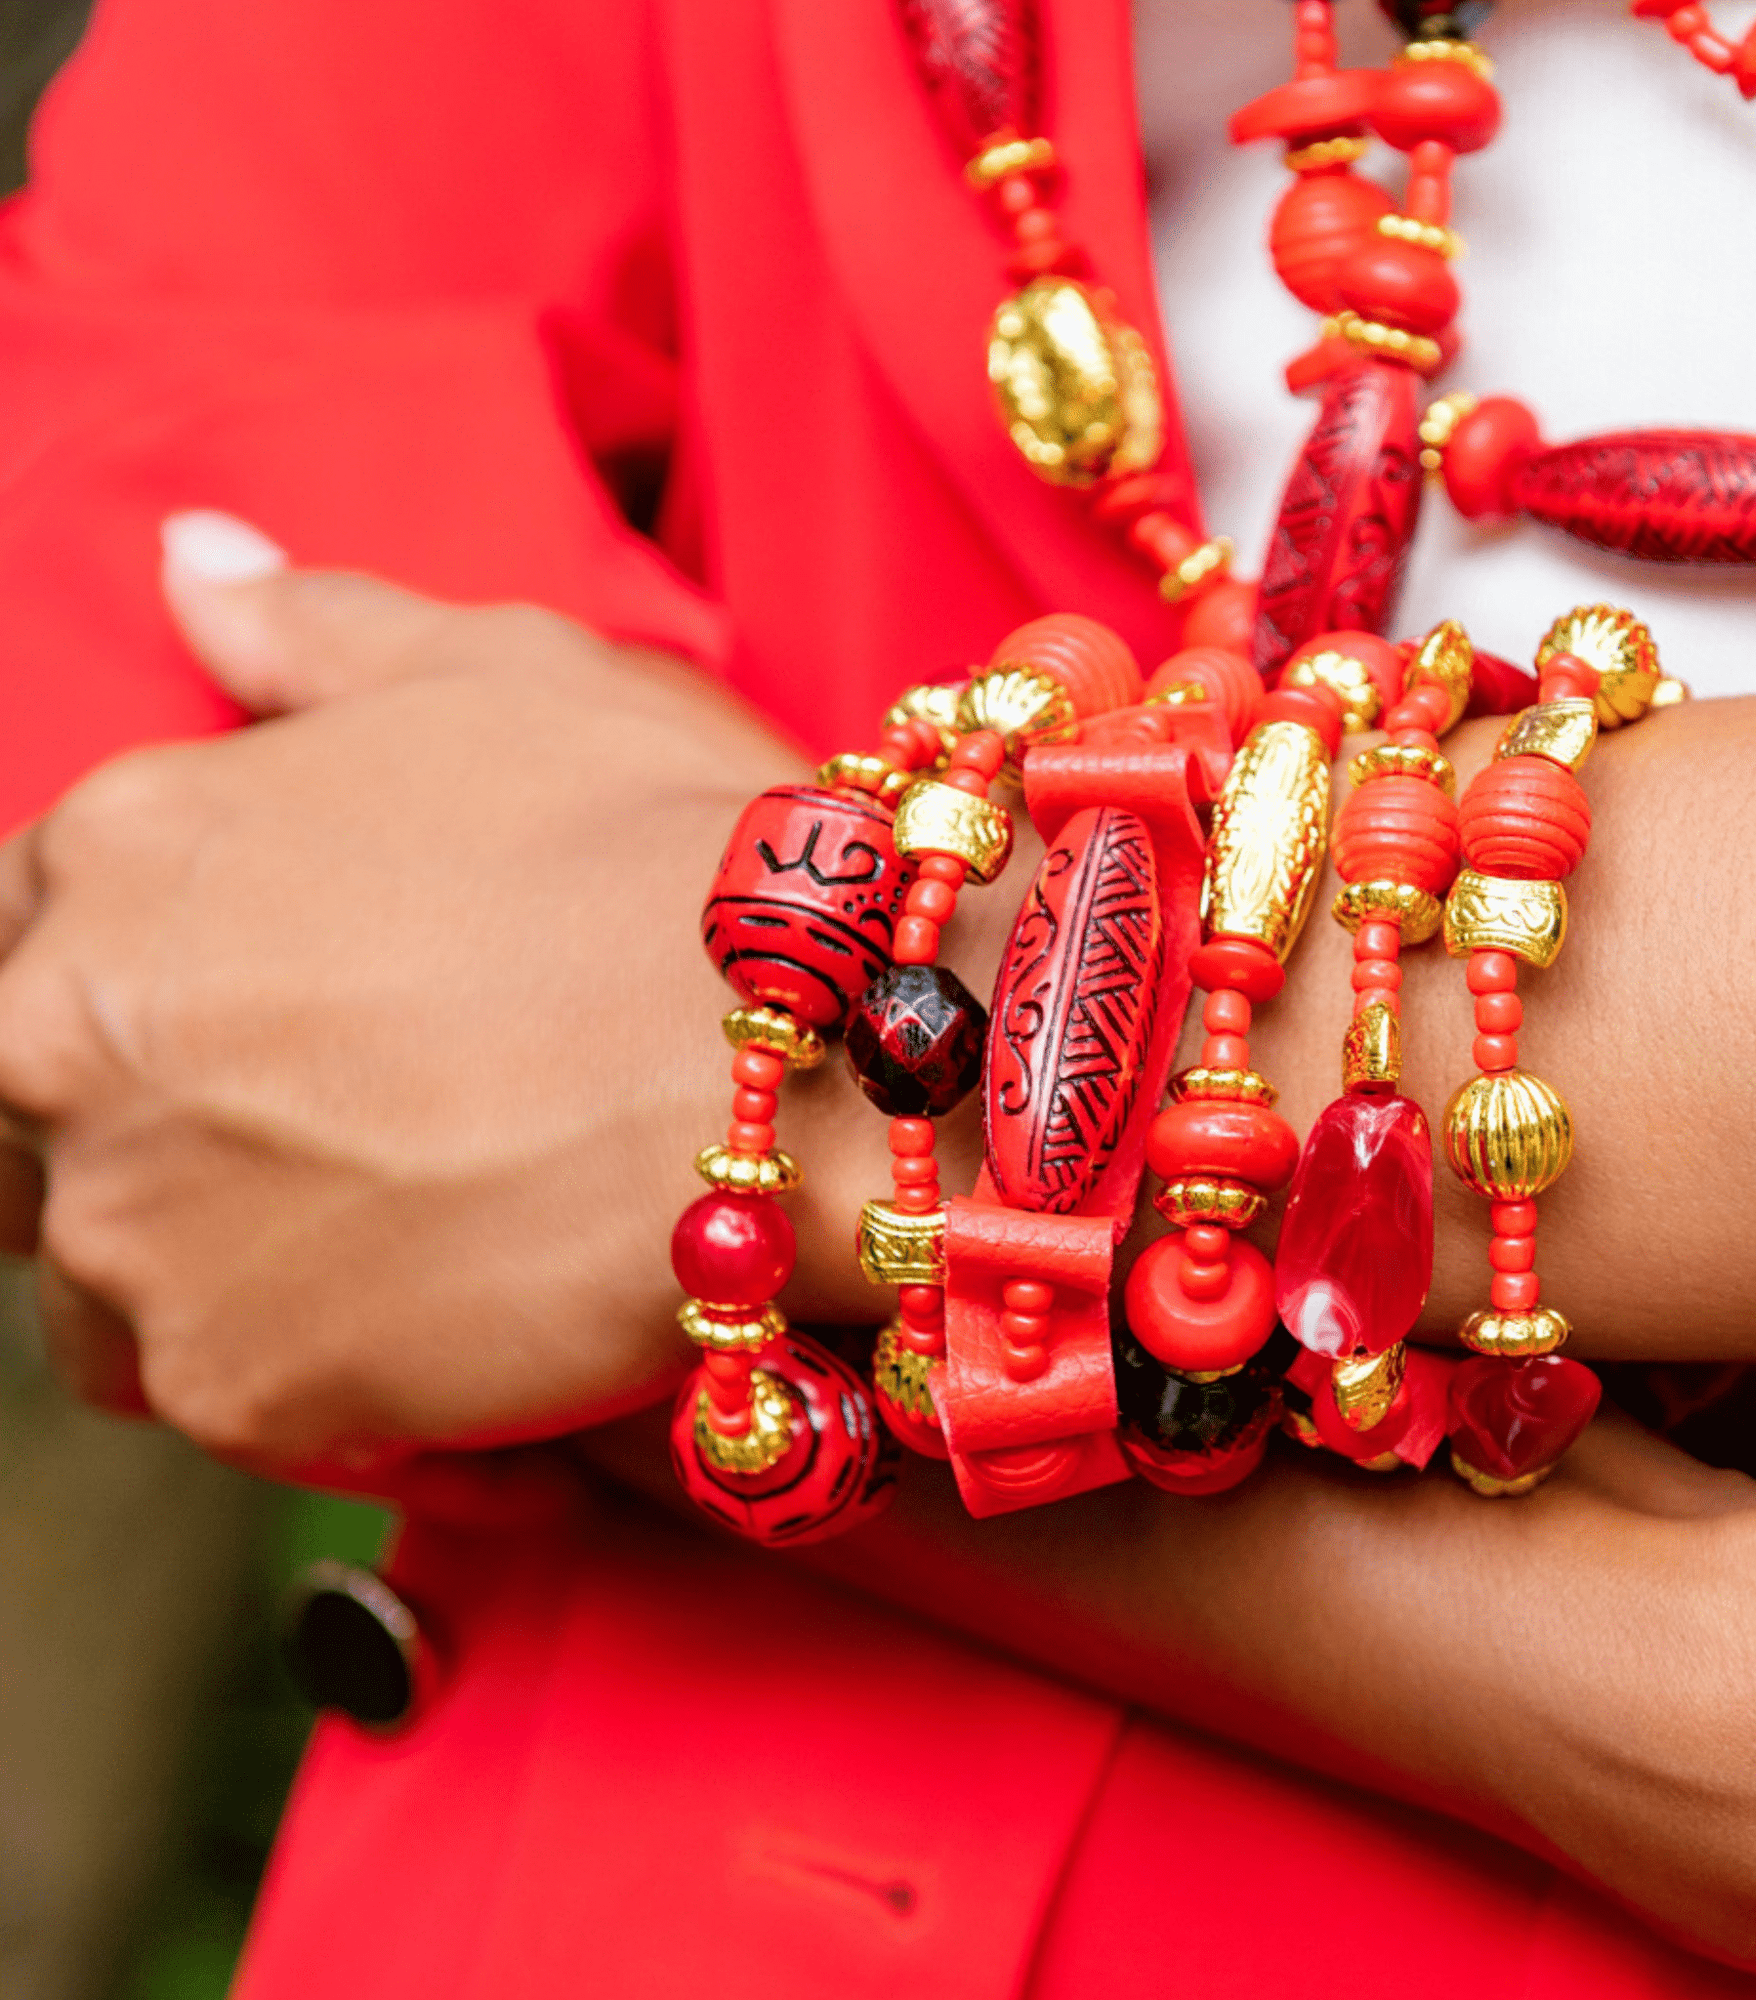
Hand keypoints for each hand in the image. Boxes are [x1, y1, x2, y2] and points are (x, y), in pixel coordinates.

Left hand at [0, 514, 806, 1472]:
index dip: (158, 983)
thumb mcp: (501, 675)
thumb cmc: (666, 843)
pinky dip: (349, 1393)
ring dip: (233, 1277)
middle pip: (44, 1120)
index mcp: (120, 853)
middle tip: (353, 1142)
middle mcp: (64, 1040)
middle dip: (167, 1133)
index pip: (28, 932)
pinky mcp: (235, 1387)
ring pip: (112, 1288)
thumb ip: (315, 633)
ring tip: (410, 1256)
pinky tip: (481, 1351)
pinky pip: (247, 1410)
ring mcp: (135, 1230)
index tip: (269, 1024)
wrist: (810, 1048)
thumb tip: (193, 569)